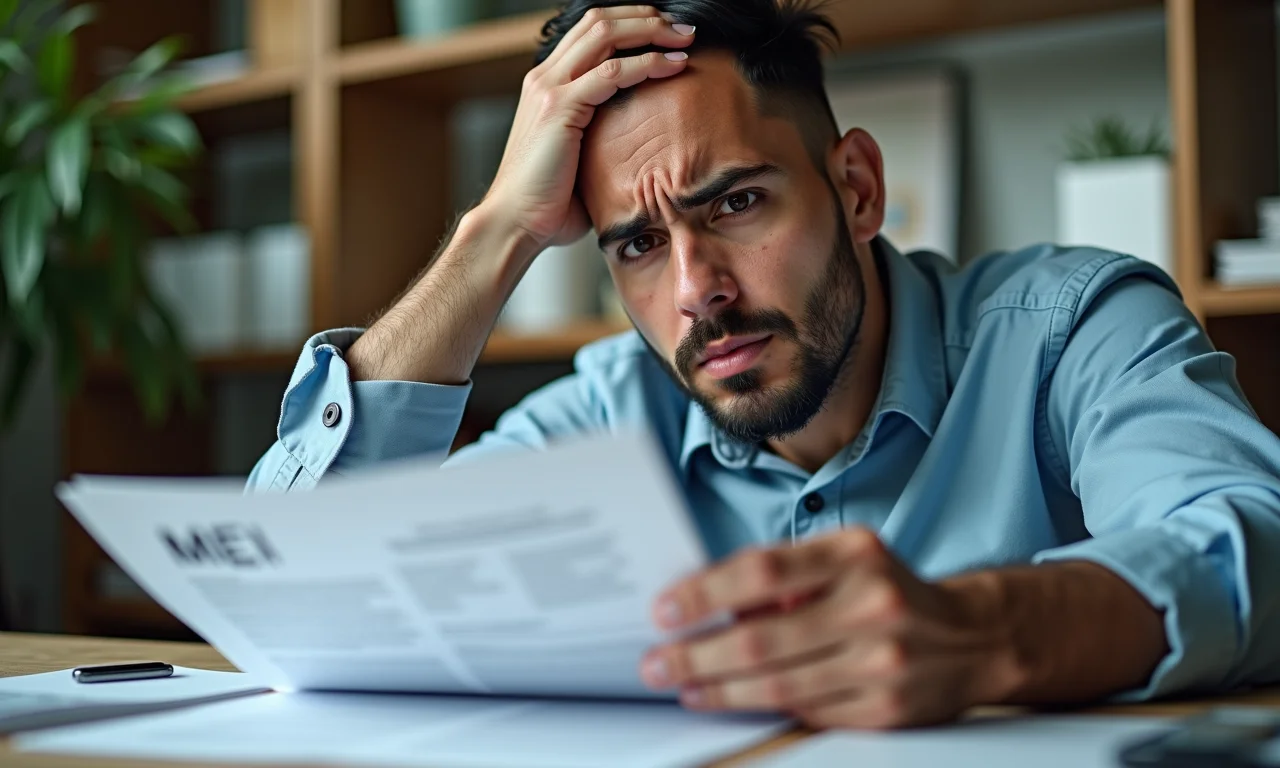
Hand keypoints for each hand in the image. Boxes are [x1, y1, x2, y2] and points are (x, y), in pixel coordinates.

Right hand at [478, 5, 694, 250]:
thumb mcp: (578, 155)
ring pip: (605, 35)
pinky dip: (647, 63)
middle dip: (646, 17)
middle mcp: (544, 77)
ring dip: (651, 30)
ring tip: (685, 37)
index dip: (631, 22)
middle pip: (599, 21)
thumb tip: (642, 137)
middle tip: (683, 28)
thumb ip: (601, 132)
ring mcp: (549, 89)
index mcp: (546, 83)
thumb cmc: (548, 201)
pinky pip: (611, 72)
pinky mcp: (559, 108)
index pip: (591, 30)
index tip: (667, 33)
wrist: (515, 223)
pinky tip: (673, 65)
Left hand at [639, 528, 1022, 728]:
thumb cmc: (890, 589)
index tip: (665, 610)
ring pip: (778, 685)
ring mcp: (883, 662)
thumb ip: (785, 575)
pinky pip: (807, 712)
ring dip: (718, 690)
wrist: (974, 637)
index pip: (761, 570)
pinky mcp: (887, 709)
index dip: (704, 593)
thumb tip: (708, 603)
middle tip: (657, 663)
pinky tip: (731, 700)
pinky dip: (762, 707)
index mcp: (854, 554)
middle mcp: (871, 604)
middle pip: (761, 639)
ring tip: (684, 685)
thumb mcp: (844, 558)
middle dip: (696, 655)